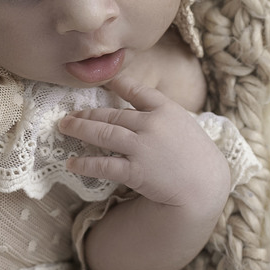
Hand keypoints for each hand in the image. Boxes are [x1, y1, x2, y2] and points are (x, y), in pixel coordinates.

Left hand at [58, 74, 229, 210]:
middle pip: (112, 114)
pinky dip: (85, 163)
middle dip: (87, 114)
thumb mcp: (185, 126)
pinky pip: (103, 165)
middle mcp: (151, 124)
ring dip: (80, 129)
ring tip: (64, 127)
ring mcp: (142, 147)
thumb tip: (137, 111)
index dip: (118, 84)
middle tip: (69, 115)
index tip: (103, 83)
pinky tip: (72, 163)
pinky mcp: (135, 171)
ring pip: (102, 133)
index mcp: (166, 110)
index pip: (137, 91)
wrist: (205, 186)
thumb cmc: (197, 157)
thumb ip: (162, 115)